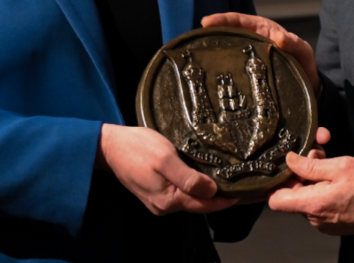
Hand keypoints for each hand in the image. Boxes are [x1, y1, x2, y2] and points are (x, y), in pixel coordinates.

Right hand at [97, 124, 235, 215]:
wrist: (110, 146)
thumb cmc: (137, 148)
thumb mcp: (166, 158)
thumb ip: (188, 177)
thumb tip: (211, 190)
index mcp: (168, 200)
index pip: (205, 205)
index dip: (225, 200)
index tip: (243, 193)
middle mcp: (164, 207)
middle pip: (199, 205)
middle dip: (219, 198)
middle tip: (239, 185)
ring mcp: (158, 202)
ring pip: (190, 200)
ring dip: (207, 193)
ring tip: (225, 180)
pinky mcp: (155, 193)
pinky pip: (180, 194)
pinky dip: (194, 188)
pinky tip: (202, 178)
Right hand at [201, 12, 319, 94]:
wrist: (307, 85)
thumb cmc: (303, 61)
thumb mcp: (302, 50)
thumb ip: (294, 43)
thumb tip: (280, 38)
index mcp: (263, 30)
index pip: (240, 20)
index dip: (223, 19)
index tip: (207, 21)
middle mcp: (253, 41)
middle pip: (229, 32)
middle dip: (213, 31)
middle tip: (197, 35)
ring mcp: (249, 57)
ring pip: (228, 48)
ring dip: (214, 48)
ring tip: (197, 51)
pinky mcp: (248, 73)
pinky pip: (233, 67)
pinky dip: (222, 67)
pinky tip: (210, 73)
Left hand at [268, 152, 353, 235]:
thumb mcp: (341, 166)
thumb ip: (311, 165)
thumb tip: (289, 160)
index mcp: (314, 204)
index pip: (276, 200)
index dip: (278, 181)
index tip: (289, 165)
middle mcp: (315, 218)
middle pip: (293, 194)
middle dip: (303, 170)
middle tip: (320, 151)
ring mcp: (323, 223)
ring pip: (307, 196)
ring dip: (315, 178)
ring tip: (332, 162)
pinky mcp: (332, 223)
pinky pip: (319, 204)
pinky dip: (323, 189)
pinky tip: (337, 177)